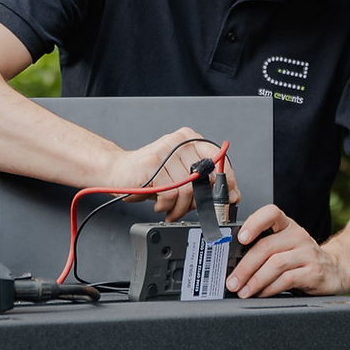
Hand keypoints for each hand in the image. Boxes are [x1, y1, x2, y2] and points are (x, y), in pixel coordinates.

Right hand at [112, 126, 239, 222]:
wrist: (118, 170)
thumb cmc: (150, 174)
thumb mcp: (180, 174)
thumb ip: (203, 180)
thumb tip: (232, 194)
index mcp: (189, 140)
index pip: (218, 157)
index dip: (228, 179)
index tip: (231, 196)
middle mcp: (179, 142)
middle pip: (203, 178)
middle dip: (199, 201)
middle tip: (191, 209)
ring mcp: (165, 151)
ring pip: (187, 189)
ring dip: (181, 208)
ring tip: (172, 210)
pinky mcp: (152, 164)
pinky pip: (170, 193)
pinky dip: (167, 206)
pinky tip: (161, 205)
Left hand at [226, 204, 343, 297]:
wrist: (336, 270)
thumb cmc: (303, 259)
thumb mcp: (285, 247)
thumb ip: (264, 249)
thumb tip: (233, 264)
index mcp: (287, 226)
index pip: (271, 213)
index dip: (254, 223)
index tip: (241, 238)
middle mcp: (298, 236)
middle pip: (266, 247)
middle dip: (244, 267)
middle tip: (232, 282)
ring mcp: (307, 253)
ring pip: (275, 264)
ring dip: (255, 280)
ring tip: (243, 291)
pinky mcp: (314, 272)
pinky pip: (286, 279)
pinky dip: (270, 289)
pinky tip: (261, 294)